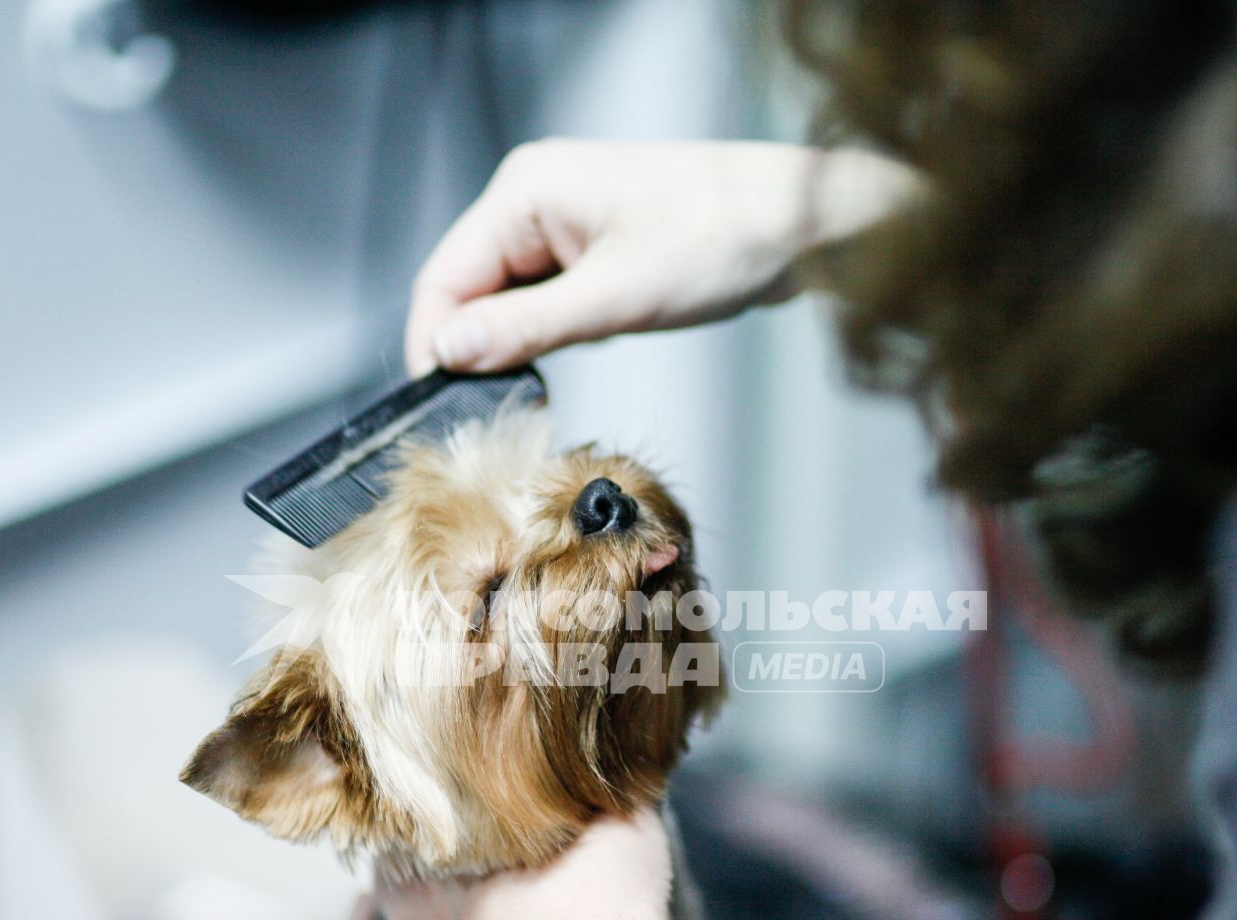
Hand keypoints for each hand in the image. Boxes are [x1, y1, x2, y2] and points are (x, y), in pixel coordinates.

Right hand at [404, 139, 925, 374]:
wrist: (803, 223)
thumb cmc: (721, 238)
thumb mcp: (615, 297)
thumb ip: (525, 328)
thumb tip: (449, 353)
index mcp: (526, 191)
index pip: (443, 279)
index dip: (433, 347)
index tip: (437, 408)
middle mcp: (535, 197)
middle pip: (469, 289)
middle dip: (479, 349)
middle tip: (493, 411)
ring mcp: (564, 220)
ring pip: (509, 298)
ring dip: (521, 343)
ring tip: (553, 373)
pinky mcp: (594, 244)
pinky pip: (548, 297)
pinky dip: (556, 331)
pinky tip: (588, 344)